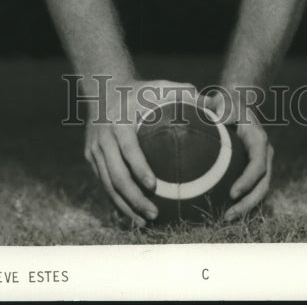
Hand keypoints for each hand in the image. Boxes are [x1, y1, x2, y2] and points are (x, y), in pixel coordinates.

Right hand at [84, 77, 197, 225]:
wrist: (103, 88)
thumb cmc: (140, 90)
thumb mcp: (159, 86)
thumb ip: (185, 93)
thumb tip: (215, 104)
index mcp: (120, 120)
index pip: (128, 148)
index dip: (139, 168)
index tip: (154, 186)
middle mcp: (103, 137)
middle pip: (115, 175)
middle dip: (134, 198)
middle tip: (154, 214)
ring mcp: (94, 149)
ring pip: (107, 185)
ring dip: (125, 206)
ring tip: (145, 222)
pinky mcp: (91, 158)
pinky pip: (104, 184)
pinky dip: (117, 201)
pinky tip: (133, 214)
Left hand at [203, 87, 272, 220]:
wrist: (237, 105)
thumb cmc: (228, 105)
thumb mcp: (226, 103)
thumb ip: (223, 109)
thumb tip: (220, 120)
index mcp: (259, 140)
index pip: (258, 165)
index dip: (248, 181)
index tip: (232, 193)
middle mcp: (264, 154)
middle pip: (263, 185)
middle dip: (248, 203)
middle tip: (228, 216)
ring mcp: (262, 165)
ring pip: (260, 191)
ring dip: (246, 207)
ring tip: (226, 218)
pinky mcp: (255, 172)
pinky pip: (253, 191)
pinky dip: (243, 203)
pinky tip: (225, 211)